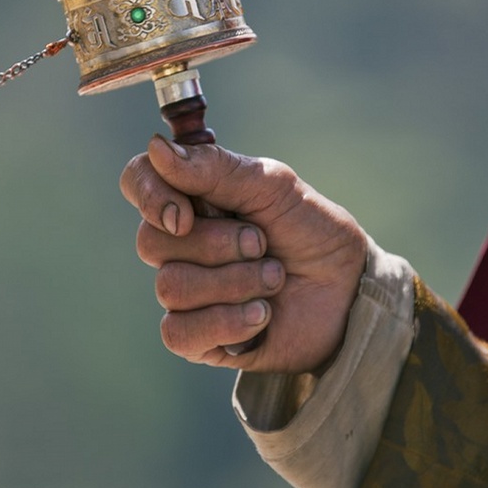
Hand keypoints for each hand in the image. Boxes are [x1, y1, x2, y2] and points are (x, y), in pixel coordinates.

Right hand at [120, 135, 367, 373]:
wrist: (350, 288)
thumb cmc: (311, 229)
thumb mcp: (272, 186)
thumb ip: (215, 168)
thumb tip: (157, 150)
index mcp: (192, 196)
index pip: (137, 181)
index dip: (149, 195)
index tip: (184, 213)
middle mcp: (180, 242)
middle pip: (151, 242)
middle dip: (216, 245)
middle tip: (262, 244)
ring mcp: (187, 291)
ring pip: (170, 288)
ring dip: (234, 283)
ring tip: (274, 279)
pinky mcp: (199, 338)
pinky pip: (178, 334)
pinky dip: (226, 323)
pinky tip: (261, 316)